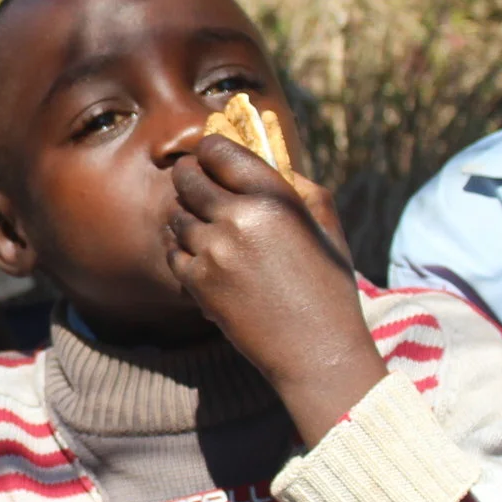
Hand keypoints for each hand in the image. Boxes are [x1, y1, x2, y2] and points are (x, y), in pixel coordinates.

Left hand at [167, 134, 387, 441]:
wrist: (316, 351)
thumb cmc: (329, 289)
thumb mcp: (328, 229)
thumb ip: (304, 190)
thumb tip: (277, 166)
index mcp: (273, 198)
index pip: (218, 151)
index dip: (208, 150)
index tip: (207, 155)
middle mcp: (237, 218)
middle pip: (187, 178)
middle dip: (188, 175)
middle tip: (191, 180)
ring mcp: (213, 251)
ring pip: (176, 216)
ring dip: (183, 214)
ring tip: (198, 221)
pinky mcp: (197, 282)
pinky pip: (171, 252)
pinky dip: (179, 249)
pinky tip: (195, 252)